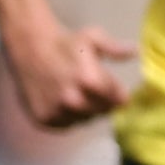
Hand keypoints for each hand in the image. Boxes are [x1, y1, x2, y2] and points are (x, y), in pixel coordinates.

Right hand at [1, 22, 134, 129]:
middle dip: (103, 102)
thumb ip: (115, 48)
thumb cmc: (63, 41)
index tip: (115, 89)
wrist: (29, 46)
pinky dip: (68, 116)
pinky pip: (66, 125)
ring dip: (85, 110)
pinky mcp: (44, 120)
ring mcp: (57, 112)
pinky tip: (63, 100)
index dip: (118, 94)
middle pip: (102, 112)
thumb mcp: (92, 38)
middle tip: (93, 88)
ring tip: (77, 92)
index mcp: (90, 81)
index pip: (118, 100)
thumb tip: (136, 52)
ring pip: (84, 120)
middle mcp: (73, 101)